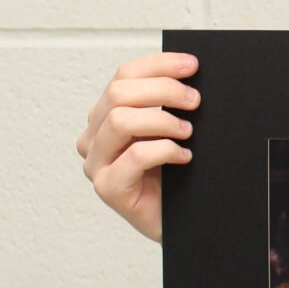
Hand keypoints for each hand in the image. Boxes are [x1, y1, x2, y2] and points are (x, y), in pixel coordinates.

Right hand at [76, 51, 199, 243]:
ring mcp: (97, 164)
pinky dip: (166, 150)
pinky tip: (184, 157)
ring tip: (188, 132)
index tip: (192, 65)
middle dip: (163, 90)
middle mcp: (93, 137)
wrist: (182, 222)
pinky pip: (136, 155)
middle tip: (195, 101)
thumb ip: (166, 103)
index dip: (159, 65)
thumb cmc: (175, 177)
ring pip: (120, 120)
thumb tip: (188, 72)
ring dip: (162, 120)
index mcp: (105, 116)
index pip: (124, 76)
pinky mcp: (108, 187)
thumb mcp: (170, 131)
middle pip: (119, 93)